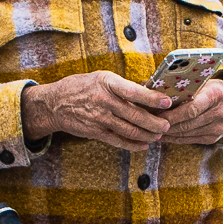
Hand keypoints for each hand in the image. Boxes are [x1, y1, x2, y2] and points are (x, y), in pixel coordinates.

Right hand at [22, 71, 173, 148]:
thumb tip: (148, 93)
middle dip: (155, 123)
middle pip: (136, 115)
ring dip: (147, 135)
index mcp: (108, 83)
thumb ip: (122, 86)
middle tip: (167, 125)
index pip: (134, 92)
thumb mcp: (101, 78)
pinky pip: (118, 140)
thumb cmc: (82, 87)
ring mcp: (99, 118)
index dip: (152, 99)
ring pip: (130, 130)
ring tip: (158, 135)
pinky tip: (143, 145)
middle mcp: (104, 101)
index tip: (167, 102)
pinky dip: (133, 144)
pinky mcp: (95, 132)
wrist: (55, 103)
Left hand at [155, 76, 222, 145]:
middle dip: (165, 125)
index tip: (156, 116)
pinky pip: (189, 140)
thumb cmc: (213, 88)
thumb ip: (180, 86)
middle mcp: (219, 114)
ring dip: (167, 133)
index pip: (192, 109)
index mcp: (216, 96)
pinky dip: (174, 138)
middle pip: (187, 124)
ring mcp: (218, 129)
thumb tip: (148, 85)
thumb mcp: (202, 82)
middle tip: (147, 124)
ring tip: (150, 130)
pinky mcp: (213, 139)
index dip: (172, 115)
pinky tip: (162, 135)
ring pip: (186, 134)